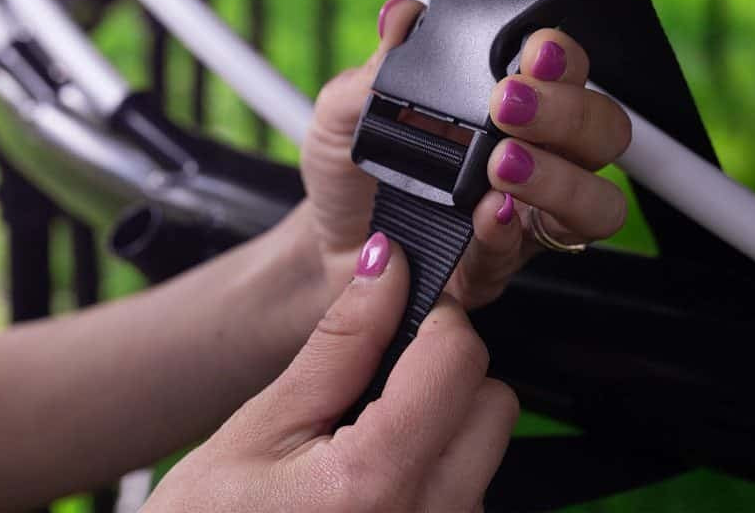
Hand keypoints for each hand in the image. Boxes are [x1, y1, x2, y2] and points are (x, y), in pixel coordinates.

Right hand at [144, 234, 517, 512]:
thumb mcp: (262, 425)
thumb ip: (341, 340)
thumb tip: (386, 264)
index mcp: (377, 482)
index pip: (459, 358)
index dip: (432, 318)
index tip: (400, 313)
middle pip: (492, 403)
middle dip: (445, 371)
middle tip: (378, 380)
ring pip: (487, 446)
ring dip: (442, 422)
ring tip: (365, 439)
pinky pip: (470, 489)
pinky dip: (436, 465)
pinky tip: (377, 478)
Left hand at [302, 0, 631, 307]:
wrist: (325, 241)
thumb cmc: (352, 170)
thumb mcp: (348, 110)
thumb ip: (378, 67)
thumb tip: (402, 15)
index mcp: (503, 106)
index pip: (563, 72)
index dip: (562, 58)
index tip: (534, 48)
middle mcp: (531, 156)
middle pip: (601, 131)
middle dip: (568, 112)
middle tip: (509, 104)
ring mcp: (524, 215)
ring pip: (597, 202)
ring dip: (560, 178)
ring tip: (503, 163)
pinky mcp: (499, 266)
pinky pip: (531, 254)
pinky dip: (511, 230)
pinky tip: (487, 213)